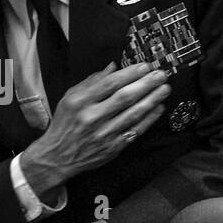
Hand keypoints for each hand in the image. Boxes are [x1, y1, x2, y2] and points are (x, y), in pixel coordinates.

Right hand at [23, 62, 170, 187]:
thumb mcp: (70, 98)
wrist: (58, 156)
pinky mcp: (113, 147)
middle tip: (161, 75)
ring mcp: (104, 133)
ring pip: (133, 114)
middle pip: (124, 97)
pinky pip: (135, 130)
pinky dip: (149, 119)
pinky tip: (159, 108)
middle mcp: (92, 117)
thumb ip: (91, 81)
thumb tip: (113, 67)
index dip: (130, 74)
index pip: (109, 84)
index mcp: (80, 102)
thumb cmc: (65, 123)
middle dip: (146, 84)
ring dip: (152, 100)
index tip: (145, 66)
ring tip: (164, 89)